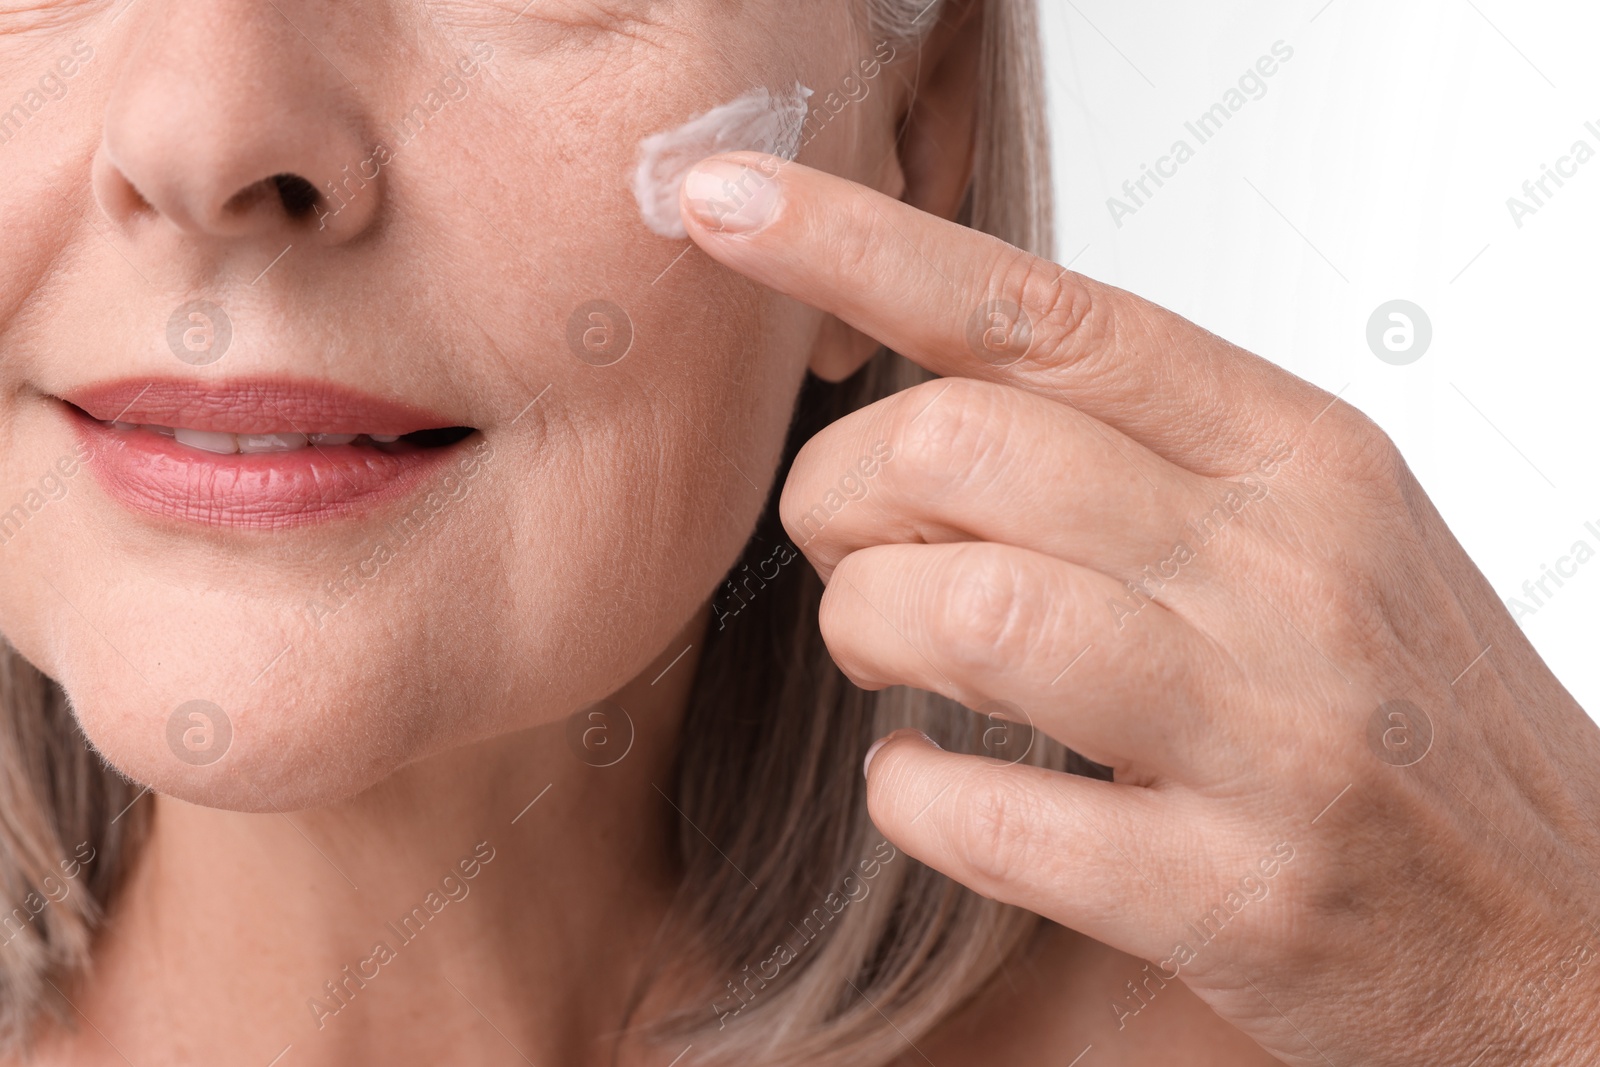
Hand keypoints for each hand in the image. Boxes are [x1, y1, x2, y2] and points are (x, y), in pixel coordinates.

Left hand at [679, 150, 1599, 1065]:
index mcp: (1301, 452)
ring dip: (868, 621)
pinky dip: (908, 790)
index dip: (857, 246)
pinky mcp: (1234, 896)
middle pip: (961, 446)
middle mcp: (1291, 570)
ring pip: (968, 604)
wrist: (1576, 932)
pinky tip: (928, 780)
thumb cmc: (1411, 720)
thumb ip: (1144, 454)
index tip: (721, 207)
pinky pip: (981, 811)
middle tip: (851, 544)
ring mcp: (1270, 738)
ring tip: (884, 648)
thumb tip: (928, 396)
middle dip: (841, 492)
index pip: (1042, 307)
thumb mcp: (1318, 533)